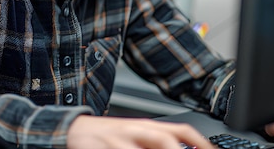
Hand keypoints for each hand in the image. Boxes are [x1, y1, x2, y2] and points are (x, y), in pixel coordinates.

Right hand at [67, 115, 213, 148]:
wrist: (72, 130)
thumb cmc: (109, 137)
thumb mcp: (136, 135)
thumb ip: (158, 143)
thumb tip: (189, 148)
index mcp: (147, 126)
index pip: (181, 131)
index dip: (201, 143)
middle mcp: (135, 130)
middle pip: (164, 139)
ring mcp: (117, 140)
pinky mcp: (101, 148)